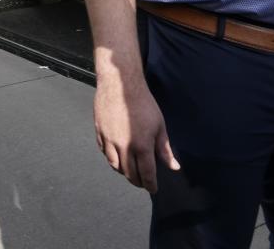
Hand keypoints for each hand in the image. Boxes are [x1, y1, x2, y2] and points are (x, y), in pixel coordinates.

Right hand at [94, 75, 179, 192]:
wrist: (120, 85)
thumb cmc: (143, 104)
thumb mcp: (160, 125)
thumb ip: (165, 149)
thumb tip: (173, 167)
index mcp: (141, 146)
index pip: (146, 173)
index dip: (150, 184)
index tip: (153, 189)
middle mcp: (123, 147)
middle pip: (129, 173)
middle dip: (137, 181)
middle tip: (142, 182)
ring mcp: (109, 140)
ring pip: (114, 165)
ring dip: (123, 171)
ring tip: (129, 171)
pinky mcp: (99, 133)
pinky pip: (105, 152)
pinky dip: (111, 158)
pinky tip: (117, 156)